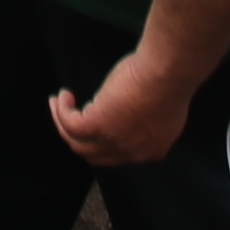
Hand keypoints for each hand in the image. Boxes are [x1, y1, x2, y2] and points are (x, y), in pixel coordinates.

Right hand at [48, 46, 195, 167]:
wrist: (167, 74)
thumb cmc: (171, 81)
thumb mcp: (166, 110)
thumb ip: (151, 121)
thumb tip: (135, 116)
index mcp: (151, 150)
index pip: (120, 156)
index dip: (104, 141)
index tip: (96, 123)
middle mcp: (131, 153)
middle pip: (94, 155)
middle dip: (80, 138)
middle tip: (71, 119)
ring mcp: (112, 141)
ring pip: (77, 143)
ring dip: (63, 125)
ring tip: (59, 105)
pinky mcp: (96, 125)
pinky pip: (69, 125)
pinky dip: (61, 112)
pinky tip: (63, 97)